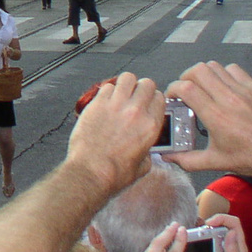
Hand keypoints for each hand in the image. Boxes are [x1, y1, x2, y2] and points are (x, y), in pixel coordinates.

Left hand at [64, 71, 161, 192]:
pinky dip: (107, 91)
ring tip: (121, 94)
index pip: (160, 98)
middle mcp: (136, 111)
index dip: (154, 100)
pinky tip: (105, 101)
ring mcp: (116, 105)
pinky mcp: (97, 104)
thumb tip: (145, 147)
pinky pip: (107, 86)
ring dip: (126, 84)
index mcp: (151, 125)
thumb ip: (148, 150)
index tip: (148, 103)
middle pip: (146, 83)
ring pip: (127, 78)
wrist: (91, 172)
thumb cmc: (114, 173)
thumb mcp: (143, 165)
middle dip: (142, 88)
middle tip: (135, 97)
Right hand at [164, 62, 251, 176]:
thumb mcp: (217, 162)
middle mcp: (228, 99)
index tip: (173, 97)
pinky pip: (233, 69)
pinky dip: (223, 73)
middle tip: (185, 89)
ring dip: (203, 74)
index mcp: (216, 116)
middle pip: (198, 70)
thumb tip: (169, 158)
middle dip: (185, 77)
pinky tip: (223, 86)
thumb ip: (188, 160)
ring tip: (203, 87)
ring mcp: (242, 90)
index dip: (173, 88)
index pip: (186, 88)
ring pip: (214, 66)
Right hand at [203, 213, 251, 251]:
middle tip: (198, 241)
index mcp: (239, 245)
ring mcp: (223, 251)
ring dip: (203, 249)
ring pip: (210, 240)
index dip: (221, 218)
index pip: (233, 222)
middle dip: (207, 233)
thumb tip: (231, 232)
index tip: (208, 224)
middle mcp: (231, 245)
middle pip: (218, 228)